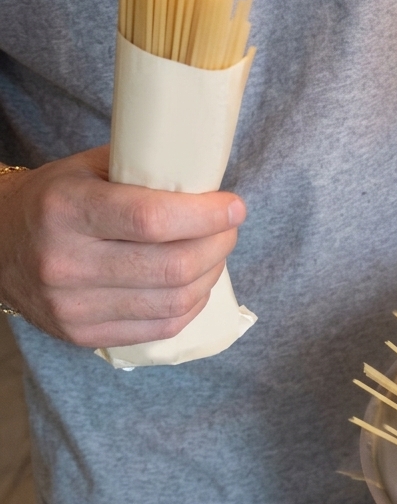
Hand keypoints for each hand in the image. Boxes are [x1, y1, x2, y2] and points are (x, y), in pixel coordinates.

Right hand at [0, 146, 244, 347]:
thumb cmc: (54, 199)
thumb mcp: (87, 169)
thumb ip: (143, 170)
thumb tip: (210, 181)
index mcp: (67, 210)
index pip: (152, 220)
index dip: (206, 215)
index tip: (234, 206)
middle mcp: (66, 262)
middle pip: (172, 267)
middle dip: (218, 245)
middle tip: (229, 228)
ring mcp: (73, 306)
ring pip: (173, 301)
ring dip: (210, 275)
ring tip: (215, 252)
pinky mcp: (82, 335)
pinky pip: (160, 328)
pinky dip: (191, 304)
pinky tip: (195, 283)